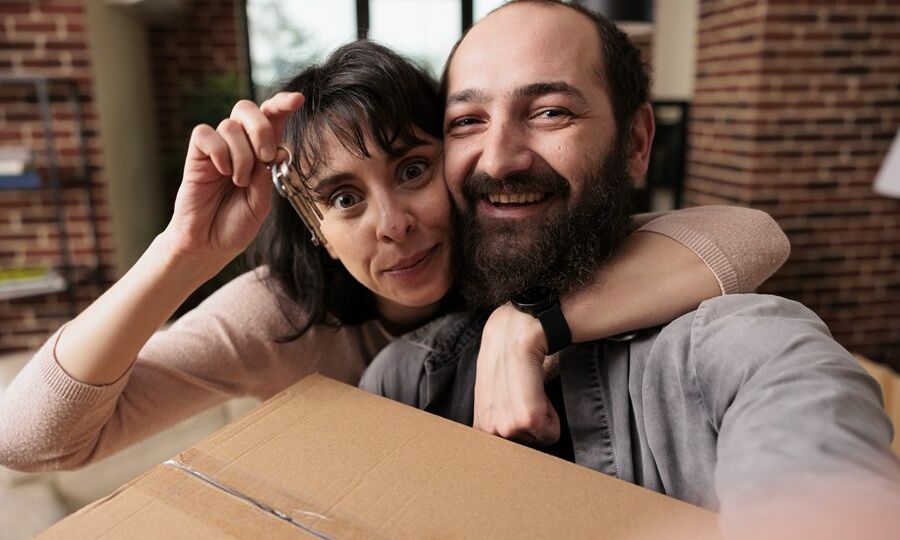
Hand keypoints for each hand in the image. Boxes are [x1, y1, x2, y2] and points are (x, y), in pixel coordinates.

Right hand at [162, 92, 304, 273]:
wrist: (209, 244)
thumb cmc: (236, 224)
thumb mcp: (262, 202)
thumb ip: (268, 175)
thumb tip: (275, 149)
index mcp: (261, 153)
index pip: (271, 118)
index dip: (282, 104)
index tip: (298, 100)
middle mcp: (239, 145)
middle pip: (248, 109)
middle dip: (262, 128)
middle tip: (266, 158)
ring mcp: (217, 149)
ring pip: (230, 126)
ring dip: (242, 155)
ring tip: (239, 181)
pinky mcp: (196, 156)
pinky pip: (205, 134)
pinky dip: (218, 152)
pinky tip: (222, 172)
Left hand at [473, 303, 560, 446]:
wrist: (516, 328)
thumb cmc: (508, 355)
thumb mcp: (491, 389)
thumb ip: (496, 416)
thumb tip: (514, 437)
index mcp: (479, 426)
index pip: (506, 456)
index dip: (523, 434)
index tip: (522, 407)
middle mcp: (488, 429)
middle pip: (527, 449)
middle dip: (535, 426)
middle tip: (527, 393)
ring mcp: (504, 425)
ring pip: (540, 440)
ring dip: (545, 417)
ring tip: (531, 386)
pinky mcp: (525, 417)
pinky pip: (550, 433)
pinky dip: (554, 414)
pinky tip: (538, 387)